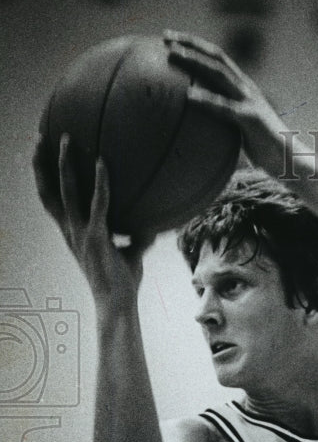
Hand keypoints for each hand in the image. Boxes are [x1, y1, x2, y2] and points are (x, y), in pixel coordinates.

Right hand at [32, 133, 153, 310]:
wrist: (117, 306)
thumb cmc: (122, 284)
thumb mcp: (130, 255)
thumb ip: (136, 238)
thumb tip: (152, 225)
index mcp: (72, 234)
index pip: (50, 202)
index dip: (42, 178)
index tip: (41, 156)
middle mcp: (70, 232)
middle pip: (48, 191)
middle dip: (41, 163)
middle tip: (41, 136)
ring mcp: (81, 235)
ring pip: (65, 192)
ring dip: (63, 164)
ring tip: (65, 138)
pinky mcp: (96, 238)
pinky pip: (98, 204)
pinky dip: (100, 182)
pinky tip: (103, 162)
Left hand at [164, 30, 290, 176]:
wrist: (291, 160)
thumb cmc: (265, 151)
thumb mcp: (240, 133)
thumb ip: (224, 124)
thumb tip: (198, 132)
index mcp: (243, 88)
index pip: (217, 59)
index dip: (196, 46)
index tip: (171, 41)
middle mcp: (246, 88)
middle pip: (216, 57)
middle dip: (190, 43)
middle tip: (165, 37)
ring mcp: (249, 101)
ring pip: (219, 73)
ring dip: (195, 61)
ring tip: (172, 56)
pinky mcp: (250, 118)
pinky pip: (224, 106)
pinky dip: (206, 99)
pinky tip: (188, 96)